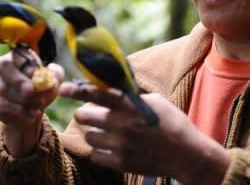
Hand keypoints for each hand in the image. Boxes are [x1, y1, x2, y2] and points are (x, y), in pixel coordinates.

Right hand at [0, 50, 63, 155]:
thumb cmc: (43, 90)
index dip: (24, 61)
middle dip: (18, 80)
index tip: (34, 72)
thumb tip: (50, 71)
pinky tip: (32, 115)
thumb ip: (56, 74)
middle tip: (31, 91)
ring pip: (3, 88)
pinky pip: (2, 105)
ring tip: (39, 107)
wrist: (32, 110)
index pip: (17, 52)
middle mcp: (3, 66)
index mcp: (19, 56)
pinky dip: (19, 111)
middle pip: (3, 67)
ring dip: (22, 99)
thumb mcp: (54, 82)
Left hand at [59, 83, 230, 182]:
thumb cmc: (173, 123)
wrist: (186, 154)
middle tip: (92, 115)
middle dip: (85, 114)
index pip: (97, 94)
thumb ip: (132, 95)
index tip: (63, 88)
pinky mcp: (121, 163)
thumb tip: (113, 87)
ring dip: (94, 134)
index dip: (77, 91)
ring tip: (108, 133)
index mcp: (131, 106)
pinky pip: (96, 156)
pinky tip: (112, 147)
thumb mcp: (156, 101)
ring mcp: (120, 145)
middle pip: (84, 116)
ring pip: (89, 137)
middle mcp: (122, 124)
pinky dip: (100, 152)